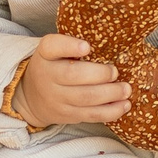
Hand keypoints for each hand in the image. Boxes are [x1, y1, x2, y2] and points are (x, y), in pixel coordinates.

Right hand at [12, 34, 131, 127]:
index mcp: (45, 55)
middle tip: (115, 72)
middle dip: (100, 74)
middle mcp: (48, 77)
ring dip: (110, 94)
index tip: (87, 46)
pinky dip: (111, 111)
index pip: (52, 47)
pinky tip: (124, 105)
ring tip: (126, 89)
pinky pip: (91, 115)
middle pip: (74, 75)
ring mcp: (57, 99)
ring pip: (85, 98)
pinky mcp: (68, 115)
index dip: (69, 46)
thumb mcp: (52, 51)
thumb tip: (104, 41)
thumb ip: (69, 44)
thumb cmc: (52, 66)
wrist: (31, 97)